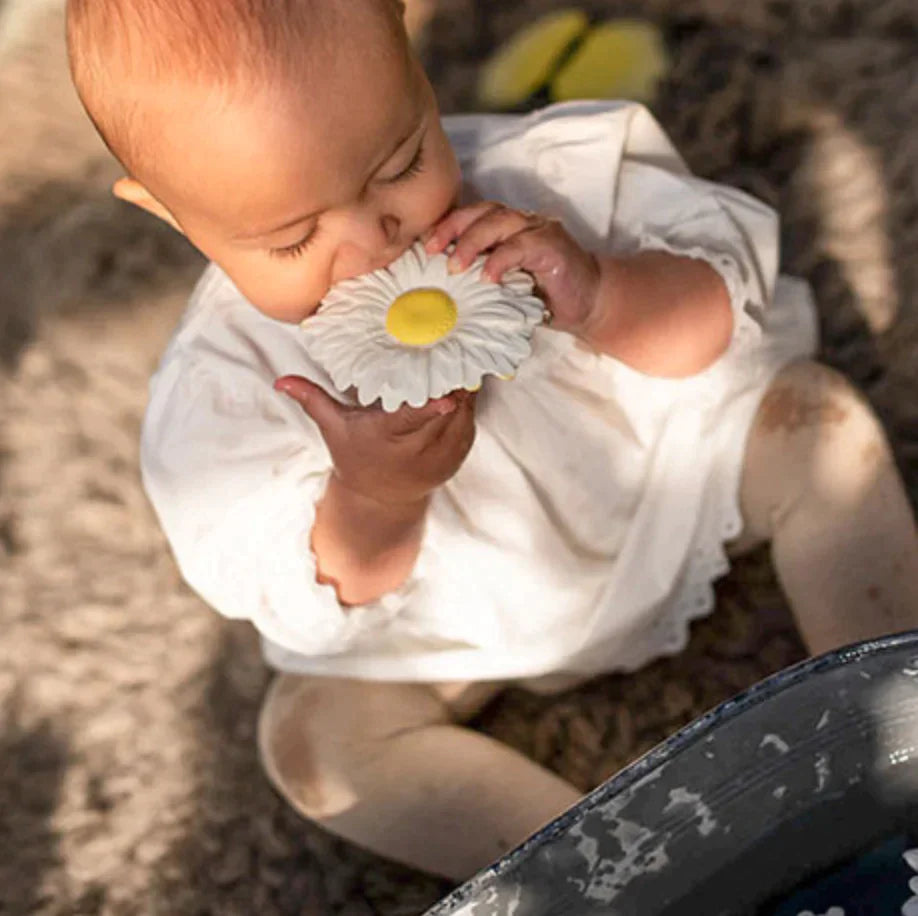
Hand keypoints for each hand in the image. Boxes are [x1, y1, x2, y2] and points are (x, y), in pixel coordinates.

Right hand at [274, 378, 476, 506]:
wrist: (380, 499)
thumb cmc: (356, 456)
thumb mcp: (333, 428)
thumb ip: (312, 399)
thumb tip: (281, 380)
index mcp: (387, 436)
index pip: (413, 420)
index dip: (432, 408)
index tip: (445, 396)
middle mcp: (416, 449)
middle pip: (446, 415)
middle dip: (454, 387)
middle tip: (456, 356)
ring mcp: (440, 456)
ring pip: (463, 418)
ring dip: (465, 394)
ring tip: (463, 365)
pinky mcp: (456, 458)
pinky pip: (470, 427)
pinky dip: (470, 408)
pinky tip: (467, 386)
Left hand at [424, 201, 601, 334]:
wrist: (589, 304)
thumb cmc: (544, 297)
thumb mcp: (504, 287)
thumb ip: (479, 279)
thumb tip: (439, 291)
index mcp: (506, 228)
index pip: (471, 216)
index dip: (446, 226)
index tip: (424, 246)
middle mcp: (522, 222)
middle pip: (481, 212)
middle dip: (452, 228)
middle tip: (433, 252)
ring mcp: (539, 230)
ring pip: (499, 222)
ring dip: (473, 242)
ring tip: (455, 266)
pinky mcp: (553, 246)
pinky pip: (522, 246)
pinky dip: (502, 260)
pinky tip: (488, 278)